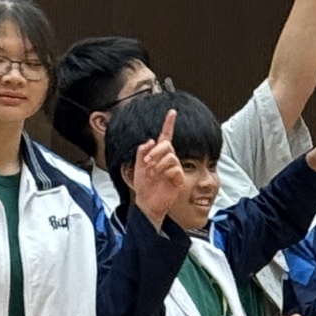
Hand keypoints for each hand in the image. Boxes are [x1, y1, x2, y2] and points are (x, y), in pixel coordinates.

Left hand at [127, 110, 185, 224]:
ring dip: (158, 163)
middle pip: (167, 145)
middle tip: (146, 162)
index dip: (169, 124)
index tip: (172, 112)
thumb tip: (152, 141)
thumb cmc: (143, 186)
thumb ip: (142, 152)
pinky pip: (175, 168)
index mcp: (158, 155)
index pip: (166, 136)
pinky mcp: (178, 179)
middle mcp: (168, 160)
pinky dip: (165, 171)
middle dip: (156, 151)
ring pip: (170, 156)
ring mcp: (174, 169)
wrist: (146, 203)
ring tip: (151, 172)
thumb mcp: (137, 166)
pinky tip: (160, 178)